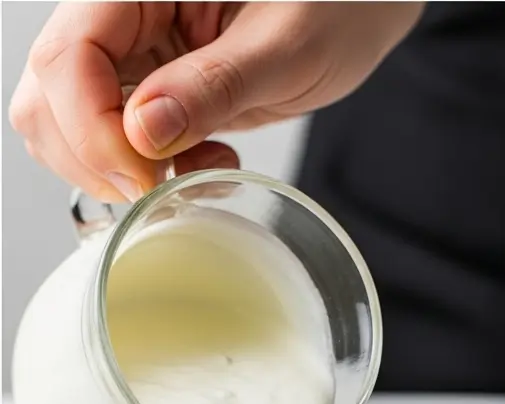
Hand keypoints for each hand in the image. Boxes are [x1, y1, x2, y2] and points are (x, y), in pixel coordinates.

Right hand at [10, 2, 422, 202]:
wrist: (357, 10)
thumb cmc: (335, 6)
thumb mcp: (285, 49)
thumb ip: (216, 86)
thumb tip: (143, 133)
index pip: (69, 57)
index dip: (94, 130)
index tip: (147, 177)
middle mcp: (122, 16)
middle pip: (51, 94)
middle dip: (95, 158)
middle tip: (163, 187)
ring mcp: (134, 53)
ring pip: (67, 121)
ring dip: (116, 170)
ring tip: (194, 168)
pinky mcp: (154, 88)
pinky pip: (115, 138)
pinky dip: (145, 170)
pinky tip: (201, 163)